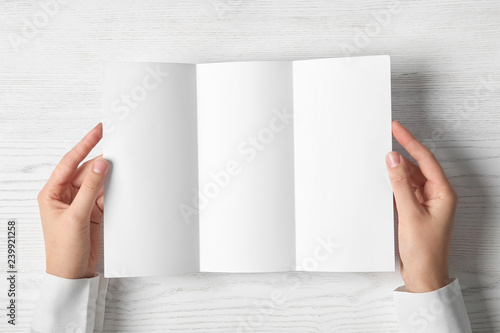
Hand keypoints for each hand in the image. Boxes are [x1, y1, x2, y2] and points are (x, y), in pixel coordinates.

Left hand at [37, 123, 108, 278]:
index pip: (69, 162)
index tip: (98, 130)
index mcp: (52, 193)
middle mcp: (65, 195)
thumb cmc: (63, 250)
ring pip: (97, 181)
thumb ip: (90, 189)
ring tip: (124, 162)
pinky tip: (122, 182)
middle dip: (100, 160)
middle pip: (85, 170)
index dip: (84, 145)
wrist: (74, 274)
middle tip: (118, 146)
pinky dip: (114, 188)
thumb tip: (100, 164)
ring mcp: (80, 203)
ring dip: (109, 174)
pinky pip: (105, 193)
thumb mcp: (76, 216)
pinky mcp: (93, 211)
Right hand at [386, 120, 457, 292]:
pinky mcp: (417, 210)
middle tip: (386, 137)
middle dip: (402, 153)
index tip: (396, 128)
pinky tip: (385, 179)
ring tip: (381, 158)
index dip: (410, 141)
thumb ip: (400, 184)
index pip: (425, 159)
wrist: (423, 275)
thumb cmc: (424, 250)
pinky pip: (406, 190)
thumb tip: (393, 159)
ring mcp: (427, 203)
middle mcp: (437, 195)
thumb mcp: (409, 213)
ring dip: (397, 169)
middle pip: (418, 166)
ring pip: (410, 178)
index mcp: (443, 193)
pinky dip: (395, 183)